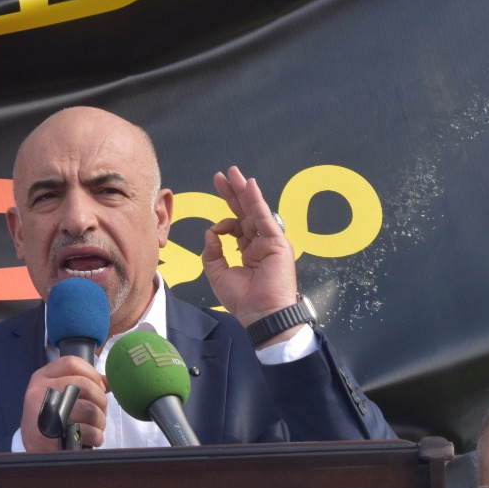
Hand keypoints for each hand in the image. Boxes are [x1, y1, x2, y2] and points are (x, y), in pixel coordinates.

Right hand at [19, 356, 107, 451]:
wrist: (33, 449)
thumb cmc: (51, 418)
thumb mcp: (57, 394)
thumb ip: (80, 383)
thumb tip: (109, 381)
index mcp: (41, 378)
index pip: (71, 363)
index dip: (92, 373)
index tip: (98, 387)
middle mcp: (40, 392)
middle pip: (85, 385)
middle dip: (100, 400)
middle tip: (99, 411)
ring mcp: (46, 414)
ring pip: (90, 409)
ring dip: (100, 420)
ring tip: (95, 427)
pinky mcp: (53, 435)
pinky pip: (88, 430)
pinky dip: (96, 436)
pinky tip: (91, 439)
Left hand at [202, 166, 301, 341]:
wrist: (260, 314)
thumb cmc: (242, 299)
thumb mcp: (217, 273)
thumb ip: (212, 251)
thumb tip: (211, 231)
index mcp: (248, 251)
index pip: (236, 226)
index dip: (223, 219)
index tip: (215, 228)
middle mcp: (260, 243)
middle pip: (245, 212)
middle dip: (233, 193)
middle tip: (223, 175)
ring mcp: (270, 242)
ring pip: (255, 211)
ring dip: (244, 191)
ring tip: (233, 174)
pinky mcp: (278, 242)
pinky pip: (265, 217)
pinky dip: (257, 201)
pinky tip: (250, 185)